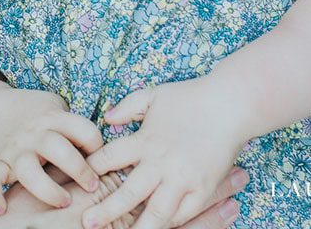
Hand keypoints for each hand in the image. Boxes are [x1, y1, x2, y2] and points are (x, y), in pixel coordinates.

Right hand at [0, 88, 104, 215]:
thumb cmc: (34, 112)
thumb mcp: (57, 107)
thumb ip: (77, 125)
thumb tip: (110, 148)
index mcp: (54, 118)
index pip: (84, 130)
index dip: (98, 146)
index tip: (103, 160)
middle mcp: (34, 134)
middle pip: (58, 149)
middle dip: (79, 170)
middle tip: (92, 186)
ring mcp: (15, 150)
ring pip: (29, 170)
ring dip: (47, 189)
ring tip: (62, 202)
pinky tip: (2, 210)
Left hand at [81, 77, 248, 228]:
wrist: (230, 104)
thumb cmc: (191, 97)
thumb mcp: (153, 95)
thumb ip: (127, 107)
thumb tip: (106, 119)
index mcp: (145, 140)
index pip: (110, 158)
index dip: (92, 169)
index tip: (79, 181)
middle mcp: (161, 163)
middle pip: (128, 192)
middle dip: (106, 209)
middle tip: (87, 221)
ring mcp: (183, 179)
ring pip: (156, 211)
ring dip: (139, 227)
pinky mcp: (203, 189)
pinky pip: (184, 213)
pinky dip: (170, 223)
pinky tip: (157, 228)